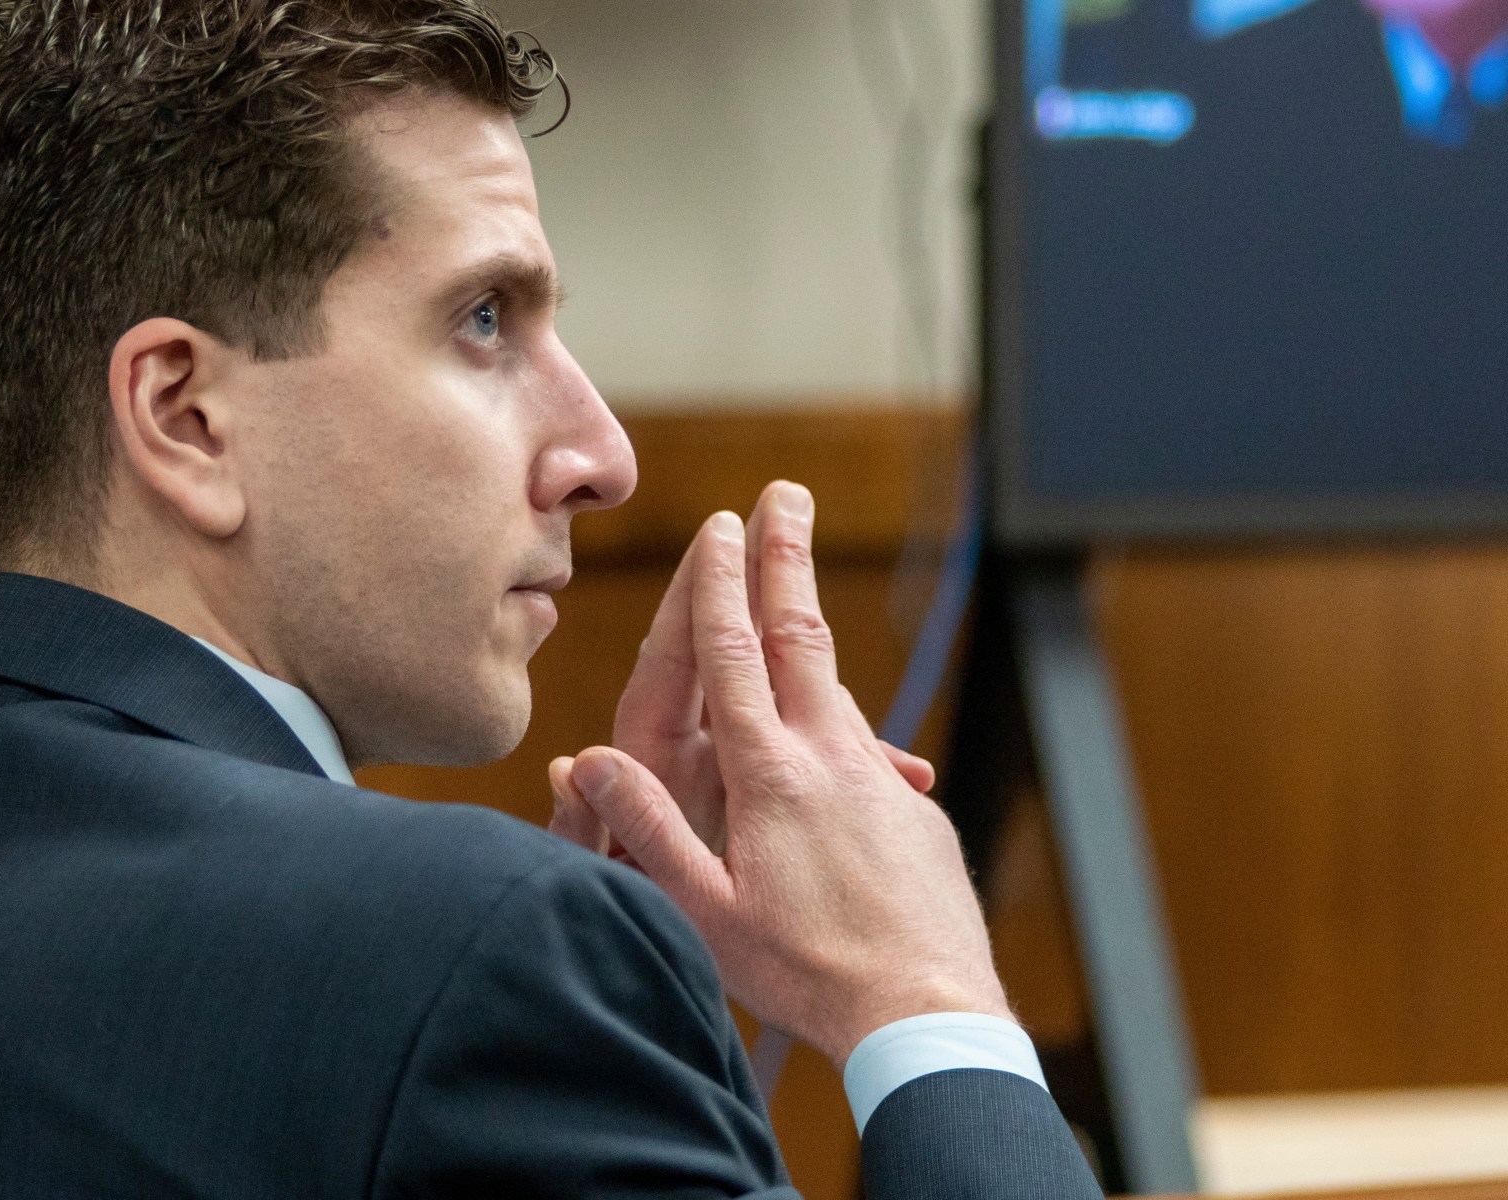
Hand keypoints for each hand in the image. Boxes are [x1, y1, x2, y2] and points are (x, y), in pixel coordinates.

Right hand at [549, 483, 1008, 1063]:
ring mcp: (878, 781)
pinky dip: (842, 720)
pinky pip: (868, 751)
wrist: (926, 1011)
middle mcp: (828, 757)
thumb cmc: (806, 974)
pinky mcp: (914, 813)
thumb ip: (646, 828)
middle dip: (787, 558)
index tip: (720, 525)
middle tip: (786, 495)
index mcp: (768, 774)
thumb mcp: (704, 912)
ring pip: (838, 684)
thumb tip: (580, 759)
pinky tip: (836, 736)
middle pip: (801, 634)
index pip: (735, 654)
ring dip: (813, 621)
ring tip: (800, 579)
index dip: (722, 584)